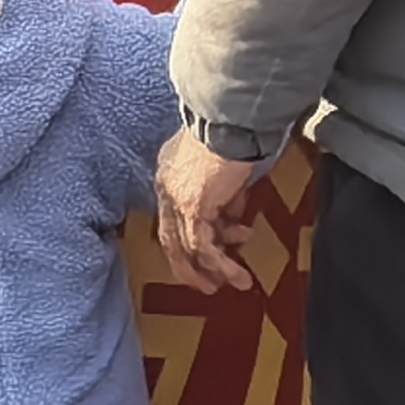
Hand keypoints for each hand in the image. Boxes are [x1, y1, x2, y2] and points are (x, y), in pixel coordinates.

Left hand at [152, 129, 268, 294]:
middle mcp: (166, 188)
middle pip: (171, 238)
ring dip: (212, 270)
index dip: (194, 235)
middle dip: (190, 264)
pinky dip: (221, 264)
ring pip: (187, 247)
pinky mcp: (194, 209)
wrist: (232, 121)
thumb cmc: (234, 134)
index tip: (217, 248)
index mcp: (169, 173)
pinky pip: (204, 246)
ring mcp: (177, 200)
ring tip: (235, 282)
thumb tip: (235, 217)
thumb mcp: (227, 170)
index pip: (175, 214)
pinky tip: (238, 274)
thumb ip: (226, 195)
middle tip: (209, 283)